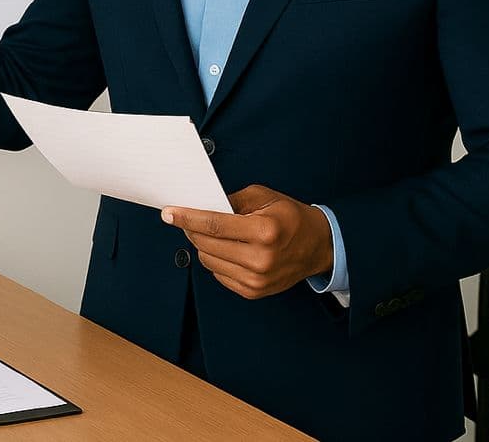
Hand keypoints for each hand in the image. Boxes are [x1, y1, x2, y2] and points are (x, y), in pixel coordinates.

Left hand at [161, 185, 333, 299]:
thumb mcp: (264, 197)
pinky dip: (216, 260)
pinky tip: (227, 249)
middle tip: (188, 218)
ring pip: (208, 260)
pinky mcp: (253, 291)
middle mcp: (260, 258)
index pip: (214, 224)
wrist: (319, 246)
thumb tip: (201, 204)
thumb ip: (231, 200)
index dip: (187, 217)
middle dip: (192, 229)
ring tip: (213, 233)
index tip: (169, 213)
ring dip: (203, 245)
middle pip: (206, 244)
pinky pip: (218, 274)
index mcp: (264, 231)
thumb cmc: (291, 218)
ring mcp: (256, 279)